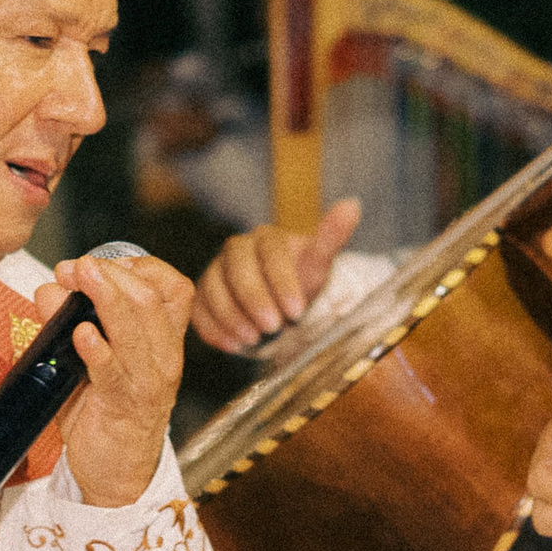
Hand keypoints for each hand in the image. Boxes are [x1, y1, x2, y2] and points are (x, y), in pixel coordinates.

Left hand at [42, 254, 194, 506]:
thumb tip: (51, 287)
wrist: (115, 476)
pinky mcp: (124, 408)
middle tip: (76, 266)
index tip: (103, 262)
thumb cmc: (104, 413)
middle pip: (152, 299)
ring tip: (78, 278)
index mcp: (163, 342)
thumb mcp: (92, 361)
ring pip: (137, 328)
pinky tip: (80, 333)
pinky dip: (97, 349)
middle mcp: (163, 358)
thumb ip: (70, 323)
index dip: (139, 266)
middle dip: (112, 273)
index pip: (173, 288)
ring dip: (104, 297)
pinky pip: (114, 372)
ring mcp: (148, 383)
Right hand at [190, 200, 363, 350]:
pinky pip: (198, 309)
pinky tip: (232, 346)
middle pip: (237, 269)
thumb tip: (353, 204)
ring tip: (253, 340)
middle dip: (254, 299)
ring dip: (232, 316)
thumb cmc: (301, 281)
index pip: (269, 253)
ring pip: (213, 289)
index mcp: (265, 237)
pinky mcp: (201, 296)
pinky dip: (212, 328)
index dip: (281, 282)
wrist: (280, 303)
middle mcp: (236, 250)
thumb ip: (332, 236)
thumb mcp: (319, 263)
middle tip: (273, 328)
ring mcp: (214, 272)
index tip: (296, 312)